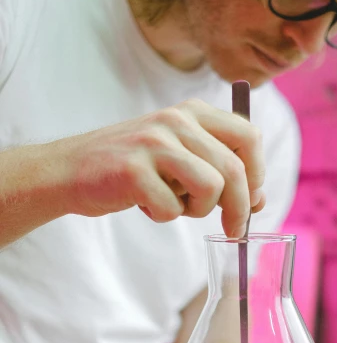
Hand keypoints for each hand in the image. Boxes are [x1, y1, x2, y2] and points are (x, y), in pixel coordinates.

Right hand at [49, 98, 265, 237]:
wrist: (70, 170)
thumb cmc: (134, 168)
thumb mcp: (180, 158)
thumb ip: (219, 171)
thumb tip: (260, 200)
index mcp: (193, 112)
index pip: (249, 136)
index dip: (258, 174)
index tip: (251, 199)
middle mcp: (176, 120)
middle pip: (234, 170)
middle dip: (240, 209)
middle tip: (234, 231)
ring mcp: (153, 143)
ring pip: (210, 188)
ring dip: (197, 210)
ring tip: (174, 204)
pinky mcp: (132, 170)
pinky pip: (171, 208)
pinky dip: (162, 216)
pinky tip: (144, 203)